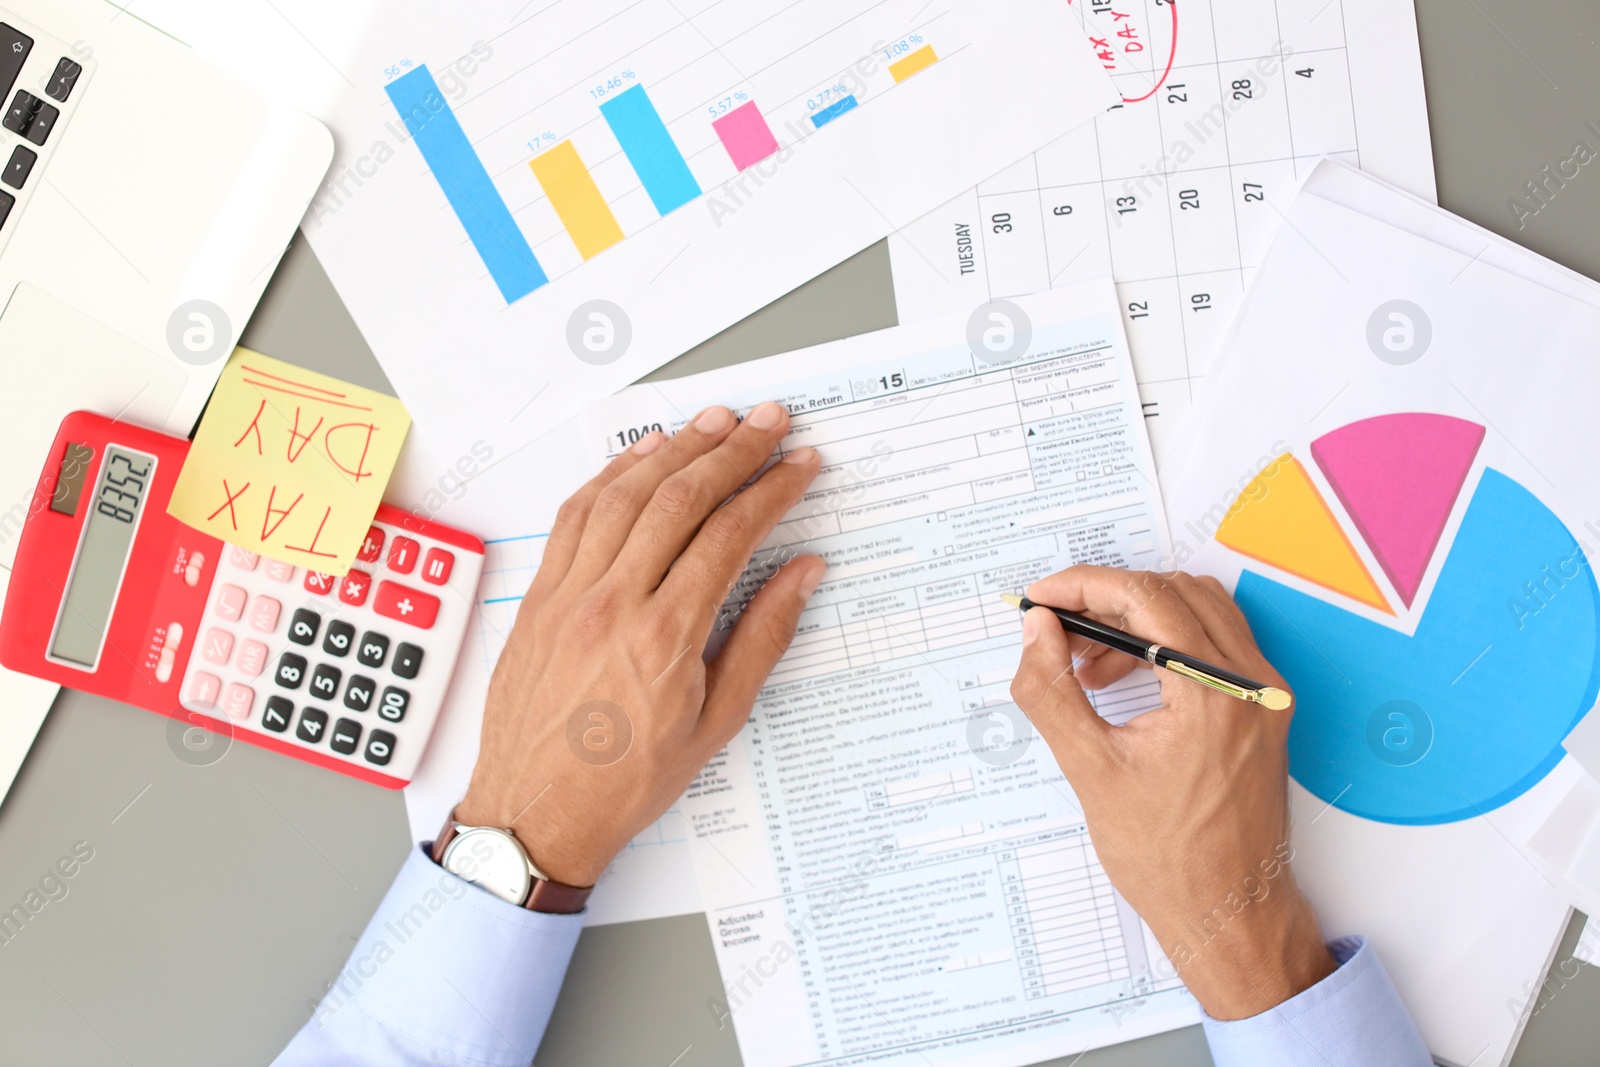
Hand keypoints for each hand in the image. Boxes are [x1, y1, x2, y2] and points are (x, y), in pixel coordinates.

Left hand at [455, 402, 824, 886]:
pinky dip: (610, 476)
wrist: (536, 816)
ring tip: (712, 422)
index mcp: (664, 637)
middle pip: (680, 498)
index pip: (730, 534)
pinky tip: (639, 458)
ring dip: (673, 450)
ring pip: (624, 495)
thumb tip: (802, 574)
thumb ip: (761, 639)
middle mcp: (612, 604)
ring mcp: (567, 595)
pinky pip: (574, 517)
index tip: (799, 466)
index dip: (771, 490)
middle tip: (767, 421)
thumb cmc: (625, 782)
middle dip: (732, 451)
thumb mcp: (716, 723)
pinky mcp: (538, 597)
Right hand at [1009, 566, 1335, 1020]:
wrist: (1227, 911)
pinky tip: (1123, 679)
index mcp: (1213, 695)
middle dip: (1106, 600)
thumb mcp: (1090, 770)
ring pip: (1197, 611)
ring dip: (1137, 620)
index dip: (1084, 586)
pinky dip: (1165, 644)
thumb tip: (1038, 634)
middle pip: (1173, 593)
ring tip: (1084, 663)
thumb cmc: (1171, 859)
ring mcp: (1263, 696)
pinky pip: (1214, 645)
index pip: (1146, 598)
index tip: (1043, 597)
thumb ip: (1052, 692)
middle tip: (1056, 626)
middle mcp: (1251, 686)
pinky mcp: (1262, 709)